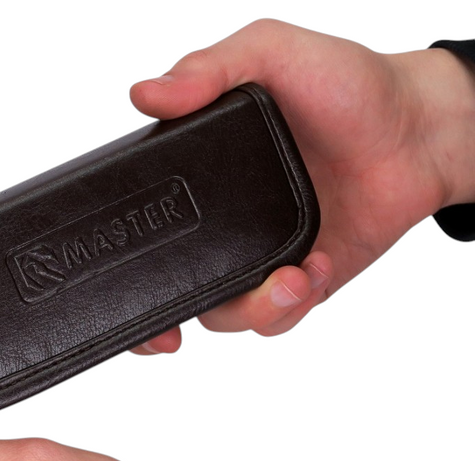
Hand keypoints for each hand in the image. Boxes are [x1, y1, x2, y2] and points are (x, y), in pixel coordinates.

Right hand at [130, 19, 474, 352]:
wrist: (416, 131)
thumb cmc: (346, 87)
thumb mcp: (271, 55)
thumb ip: (208, 68)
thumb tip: (144, 95)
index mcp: (199, 177)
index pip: (145, 221)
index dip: (121, 261)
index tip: (113, 281)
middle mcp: (219, 224)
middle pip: (170, 289)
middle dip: (161, 324)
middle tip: (167, 335)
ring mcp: (256, 257)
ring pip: (225, 316)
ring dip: (252, 309)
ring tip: (290, 277)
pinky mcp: (296, 281)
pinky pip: (275, 318)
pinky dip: (291, 305)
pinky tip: (314, 269)